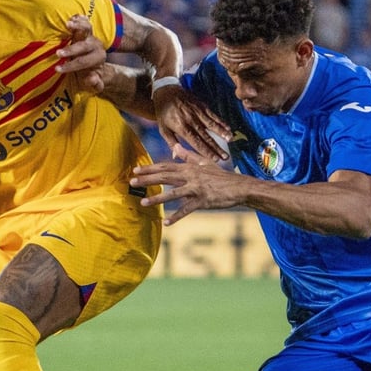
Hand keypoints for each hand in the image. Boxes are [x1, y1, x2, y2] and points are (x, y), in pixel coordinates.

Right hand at [57, 15, 107, 91]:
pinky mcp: (86, 29)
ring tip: (68, 24)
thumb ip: (95, 83)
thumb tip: (92, 78)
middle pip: (84, 46)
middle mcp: (96, 45)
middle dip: (70, 50)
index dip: (70, 66)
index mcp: (99, 57)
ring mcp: (91, 36)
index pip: (83, 62)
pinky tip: (73, 17)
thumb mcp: (95, 81)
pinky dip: (78, 19)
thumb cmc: (91, 73)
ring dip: (77, 26)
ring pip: (87, 29)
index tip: (57, 69)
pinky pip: (84, 22)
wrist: (96, 61)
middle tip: (58, 53)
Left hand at [131, 147, 246, 225]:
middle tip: (132, 181)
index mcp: (189, 168)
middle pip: (165, 177)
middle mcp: (190, 177)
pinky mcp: (202, 201)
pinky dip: (176, 216)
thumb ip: (188, 156)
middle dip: (147, 179)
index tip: (136, 170)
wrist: (239, 187)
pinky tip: (166, 222)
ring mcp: (196, 189)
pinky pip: (187, 210)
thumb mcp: (205, 163)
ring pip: (173, 194)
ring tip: (143, 203)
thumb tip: (175, 147)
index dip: (150, 168)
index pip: (165, 167)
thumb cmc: (222, 176)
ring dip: (157, 199)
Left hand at [152, 86, 231, 161]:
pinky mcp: (202, 106)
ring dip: (222, 133)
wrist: (166, 91)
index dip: (206, 151)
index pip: (196, 142)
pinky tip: (228, 128)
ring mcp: (197, 112)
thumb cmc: (164, 113)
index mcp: (181, 128)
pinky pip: (213, 115)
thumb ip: (171, 143)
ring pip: (212, 124)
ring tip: (230, 140)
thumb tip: (176, 156)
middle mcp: (191, 120)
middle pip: (206, 136)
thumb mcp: (163, 129)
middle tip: (226, 156)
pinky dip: (221, 122)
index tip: (215, 159)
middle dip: (217, 147)